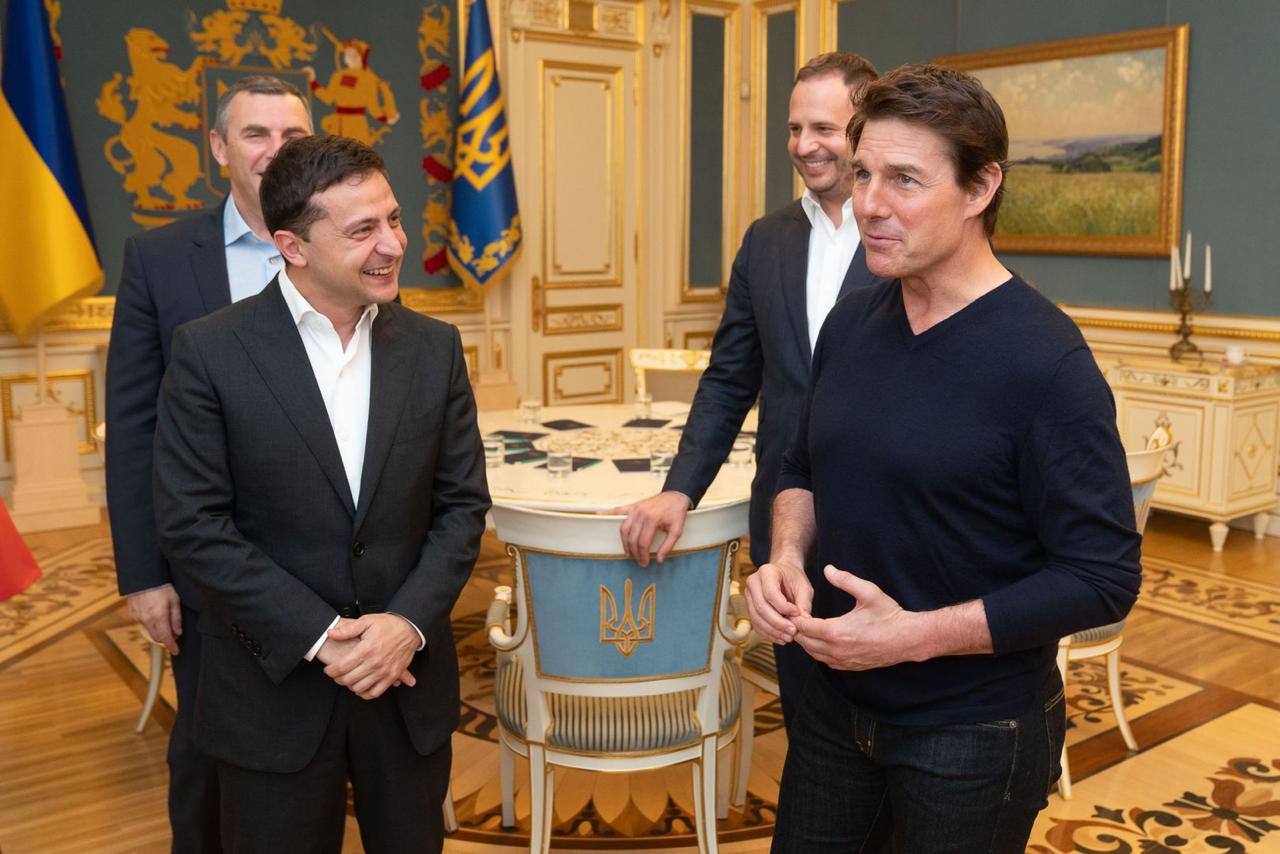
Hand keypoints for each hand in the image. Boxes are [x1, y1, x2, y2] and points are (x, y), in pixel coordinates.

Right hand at [126, 585, 182, 654]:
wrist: (143, 577)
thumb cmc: (162, 587)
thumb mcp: (174, 601)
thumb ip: (176, 619)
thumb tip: (178, 633)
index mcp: (159, 617)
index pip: (166, 638)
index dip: (172, 646)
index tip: (176, 651)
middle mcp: (147, 619)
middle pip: (157, 637)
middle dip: (165, 638)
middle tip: (173, 634)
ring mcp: (137, 617)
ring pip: (149, 630)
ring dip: (157, 628)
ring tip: (162, 616)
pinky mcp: (132, 614)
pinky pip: (141, 622)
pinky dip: (148, 621)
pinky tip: (152, 610)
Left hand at [320, 614, 418, 699]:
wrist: (410, 629)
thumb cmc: (388, 624)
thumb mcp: (367, 621)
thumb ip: (348, 629)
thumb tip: (331, 633)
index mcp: (366, 649)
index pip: (342, 666)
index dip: (331, 671)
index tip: (328, 670)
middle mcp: (375, 663)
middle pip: (349, 679)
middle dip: (337, 679)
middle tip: (335, 675)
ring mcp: (384, 671)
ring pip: (360, 688)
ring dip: (350, 686)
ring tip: (347, 680)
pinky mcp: (392, 676)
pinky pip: (376, 692)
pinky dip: (366, 694)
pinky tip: (360, 688)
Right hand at [613, 491, 691, 565]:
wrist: (675, 496)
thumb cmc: (676, 513)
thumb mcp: (677, 530)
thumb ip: (668, 546)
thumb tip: (659, 560)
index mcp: (652, 519)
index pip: (643, 542)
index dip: (643, 555)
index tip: (645, 563)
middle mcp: (641, 514)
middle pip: (632, 538)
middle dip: (634, 552)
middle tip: (638, 561)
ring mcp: (635, 509)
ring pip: (624, 529)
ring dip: (624, 542)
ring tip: (628, 552)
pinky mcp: (632, 506)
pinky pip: (618, 511)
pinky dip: (607, 513)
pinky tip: (599, 515)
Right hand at [743, 559, 812, 643]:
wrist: (785, 574)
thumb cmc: (794, 578)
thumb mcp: (804, 587)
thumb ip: (804, 604)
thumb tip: (803, 622)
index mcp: (767, 572)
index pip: (770, 593)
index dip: (784, 607)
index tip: (797, 613)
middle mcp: (753, 582)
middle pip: (761, 607)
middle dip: (778, 623)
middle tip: (793, 632)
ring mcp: (749, 595)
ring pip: (757, 618)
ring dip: (773, 631)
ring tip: (788, 637)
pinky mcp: (750, 607)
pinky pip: (756, 624)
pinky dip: (768, 634)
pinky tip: (780, 638)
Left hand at [791, 566, 918, 670]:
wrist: (908, 639)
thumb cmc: (889, 615)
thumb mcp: (868, 592)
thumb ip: (845, 580)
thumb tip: (827, 569)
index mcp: (836, 632)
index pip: (804, 627)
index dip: (796, 617)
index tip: (793, 608)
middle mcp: (836, 650)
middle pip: (804, 642)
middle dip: (797, 629)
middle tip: (795, 617)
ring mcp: (842, 661)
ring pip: (813, 654)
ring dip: (806, 641)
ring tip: (805, 627)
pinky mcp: (849, 666)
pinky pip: (825, 661)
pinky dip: (818, 651)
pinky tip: (820, 640)